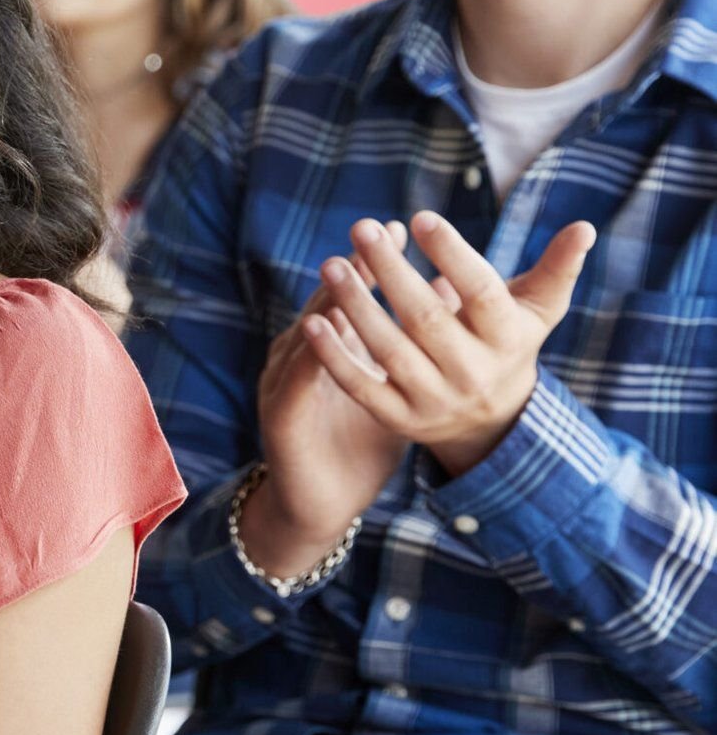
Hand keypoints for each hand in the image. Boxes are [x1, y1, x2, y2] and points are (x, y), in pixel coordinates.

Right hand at [249, 222, 454, 576]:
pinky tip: (318, 332)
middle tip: (376, 233)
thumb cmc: (358, 446)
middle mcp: (304, 359)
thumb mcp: (394, 390)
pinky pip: (296, 379)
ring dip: (325, 301)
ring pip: (308, 333)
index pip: (357, 297)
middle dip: (355, 268)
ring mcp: (286, 385)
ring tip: (343, 268)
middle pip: (330, 304)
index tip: (406, 229)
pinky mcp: (280, 416)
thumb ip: (417, 346)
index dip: (380, 263)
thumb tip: (454, 293)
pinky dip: (308, 353)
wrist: (319, 505)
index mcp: (333, 351)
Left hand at [305, 212, 594, 478]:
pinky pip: (362, 386)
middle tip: (361, 228)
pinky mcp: (400, 419)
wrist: (492, 420)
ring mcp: (435, 399)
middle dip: (392, 271)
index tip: (422, 218)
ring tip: (331, 265)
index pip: (481, 292)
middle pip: (426, 318)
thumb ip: (557, 269)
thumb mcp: (537, 309)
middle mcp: (472, 371)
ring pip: (389, 350)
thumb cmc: (508, 342)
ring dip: (356, 307)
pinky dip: (335, 356)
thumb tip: (584, 227)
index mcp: (508, 338)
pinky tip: (311, 321)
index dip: (453, 255)